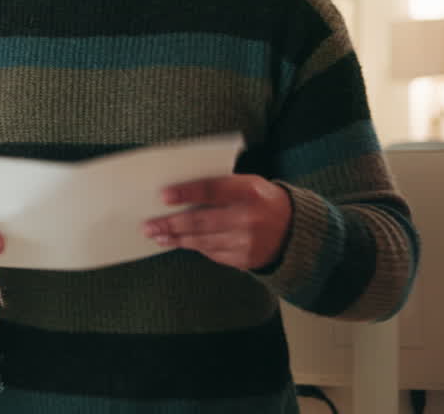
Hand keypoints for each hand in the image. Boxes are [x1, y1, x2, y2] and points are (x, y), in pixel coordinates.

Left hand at [143, 175, 292, 269]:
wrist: (294, 231)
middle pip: (202, 221)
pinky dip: (192, 246)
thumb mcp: (248, 184)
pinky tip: (176, 242)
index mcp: (250, 191)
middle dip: (171, 223)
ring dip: (175, 238)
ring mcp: (247, 242)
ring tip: (156, 235)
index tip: (163, 196)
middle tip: (148, 225)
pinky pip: (211, 253)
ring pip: (202, 240)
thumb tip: (178, 191)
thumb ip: (219, 185)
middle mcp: (249, 217)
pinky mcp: (244, 259)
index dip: (186, 193)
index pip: (212, 190)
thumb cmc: (261, 200)